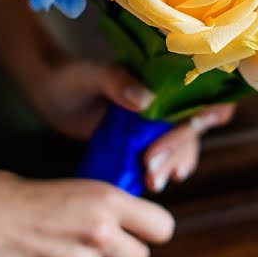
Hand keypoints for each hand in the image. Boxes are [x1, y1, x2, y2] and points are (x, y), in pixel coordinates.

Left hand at [28, 60, 235, 189]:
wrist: (52, 96)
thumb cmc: (71, 78)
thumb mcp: (91, 76)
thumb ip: (116, 81)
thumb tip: (145, 99)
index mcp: (164, 74)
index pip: (203, 90)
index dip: (204, 111)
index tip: (184, 130)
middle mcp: (168, 97)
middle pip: (194, 125)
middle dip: (177, 149)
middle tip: (151, 169)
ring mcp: (159, 121)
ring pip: (184, 145)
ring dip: (172, 164)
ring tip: (151, 181)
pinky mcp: (147, 141)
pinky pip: (168, 157)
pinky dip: (165, 170)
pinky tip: (154, 182)